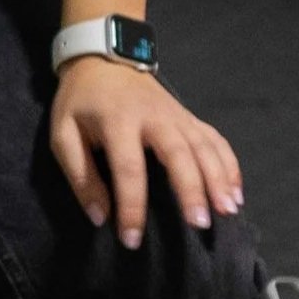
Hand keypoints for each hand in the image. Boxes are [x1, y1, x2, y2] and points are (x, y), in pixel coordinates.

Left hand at [50, 58, 243, 249]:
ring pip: (204, 147)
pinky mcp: (189, 116)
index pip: (128, 169)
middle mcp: (154, 116)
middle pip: (178, 154)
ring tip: (229, 211)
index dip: (131, 207)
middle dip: (191, 190)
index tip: (131, 239)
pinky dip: (229, 164)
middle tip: (200, 225)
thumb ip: (80, 175)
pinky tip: (236, 191)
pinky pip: (215, 139)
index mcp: (118, 121)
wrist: (103, 58)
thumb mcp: (63, 134)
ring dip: (219, 179)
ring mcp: (177, 114)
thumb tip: (99, 217)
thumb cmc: (80, 102)